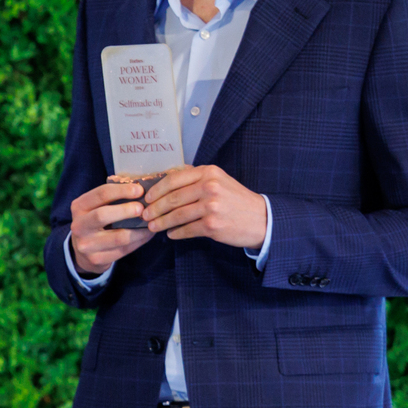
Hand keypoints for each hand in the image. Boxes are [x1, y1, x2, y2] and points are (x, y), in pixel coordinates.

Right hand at [69, 179, 154, 275]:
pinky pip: (124, 250)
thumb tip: (141, 188)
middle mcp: (78, 225)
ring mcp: (86, 244)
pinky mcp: (97, 259)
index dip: (121, 190)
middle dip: (126, 210)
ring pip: (118, 237)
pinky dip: (139, 241)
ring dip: (139, 229)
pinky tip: (147, 234)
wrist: (82, 250)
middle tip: (143, 208)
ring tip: (151, 222)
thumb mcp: (96, 206)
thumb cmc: (96, 221)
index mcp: (79, 206)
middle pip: (103, 215)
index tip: (139, 190)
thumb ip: (113, 198)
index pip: (100, 194)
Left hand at [142, 165, 266, 247]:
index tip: (147, 198)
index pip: (173, 179)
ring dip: (161, 223)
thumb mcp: (220, 180)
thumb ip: (196, 177)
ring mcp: (211, 207)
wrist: (262, 219)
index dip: (156, 190)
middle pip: (172, 199)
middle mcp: (209, 187)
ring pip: (176, 215)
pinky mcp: (213, 225)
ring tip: (152, 227)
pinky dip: (175, 233)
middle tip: (144, 215)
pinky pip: (186, 229)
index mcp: (208, 173)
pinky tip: (170, 234)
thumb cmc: (237, 200)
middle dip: (154, 209)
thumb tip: (167, 177)